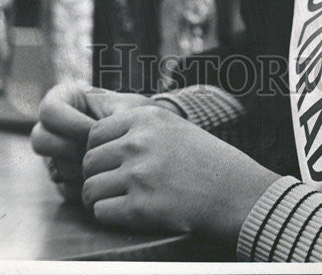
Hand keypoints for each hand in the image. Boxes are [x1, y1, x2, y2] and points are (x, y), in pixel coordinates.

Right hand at [31, 82, 174, 197]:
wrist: (149, 141)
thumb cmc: (137, 116)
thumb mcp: (127, 109)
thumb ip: (108, 118)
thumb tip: (91, 137)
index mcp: (66, 101)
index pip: (49, 111)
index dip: (71, 122)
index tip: (95, 128)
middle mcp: (55, 129)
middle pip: (40, 140)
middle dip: (69, 147)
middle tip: (93, 150)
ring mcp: (57, 155)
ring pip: (52, 166)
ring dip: (77, 167)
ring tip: (102, 163)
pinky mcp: (66, 179)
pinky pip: (64, 188)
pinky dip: (84, 185)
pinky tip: (104, 178)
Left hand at [82, 106, 277, 244]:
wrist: (233, 190)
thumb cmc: (202, 158)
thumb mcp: (171, 124)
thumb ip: (135, 122)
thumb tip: (92, 105)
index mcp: (145, 117)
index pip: (94, 134)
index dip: (99, 151)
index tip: (112, 162)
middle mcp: (138, 142)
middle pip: (89, 162)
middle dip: (96, 175)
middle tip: (113, 185)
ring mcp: (139, 175)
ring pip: (90, 188)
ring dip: (99, 198)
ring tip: (117, 200)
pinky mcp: (141, 208)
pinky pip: (101, 212)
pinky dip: (109, 216)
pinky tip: (127, 212)